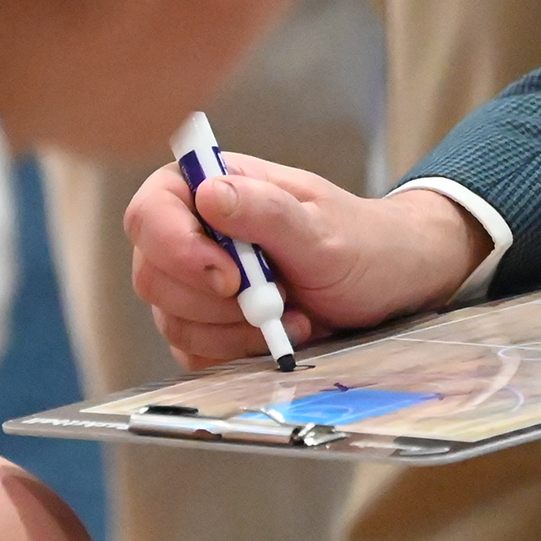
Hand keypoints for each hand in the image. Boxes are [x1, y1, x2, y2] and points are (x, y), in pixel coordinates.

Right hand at [126, 154, 490, 366]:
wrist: (390, 283)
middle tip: (277, 300)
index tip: (230, 277)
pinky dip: (236, 351)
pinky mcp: (208, 324)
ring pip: (171, 319)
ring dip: (233, 331)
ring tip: (291, 315)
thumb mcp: (322, 229)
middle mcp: (196, 232)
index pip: (150, 212)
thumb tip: (208, 192)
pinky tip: (280, 335)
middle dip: (216, 302)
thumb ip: (266, 211)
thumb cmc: (361, 243)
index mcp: (215, 188)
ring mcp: (197, 282)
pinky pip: (192, 351)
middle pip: (153, 274)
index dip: (176, 248)